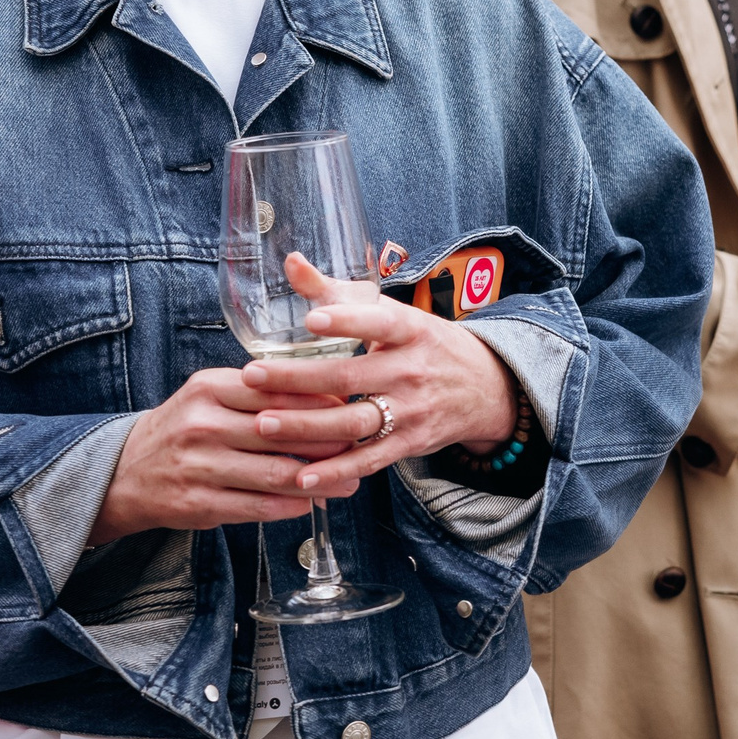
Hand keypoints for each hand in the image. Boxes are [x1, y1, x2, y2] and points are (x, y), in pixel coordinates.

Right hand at [88, 368, 350, 543]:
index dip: (319, 399)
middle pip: (281, 432)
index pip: (276, 390)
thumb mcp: (210, 396)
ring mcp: (199, 466)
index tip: (350, 405)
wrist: (125, 473)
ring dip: (320, 480)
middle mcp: (202, 424)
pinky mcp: (199, 503)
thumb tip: (325, 397)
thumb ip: (257, 394)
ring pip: (275, 473)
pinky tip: (313, 502)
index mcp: (209, 388)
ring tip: (349, 481)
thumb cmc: (183, 428)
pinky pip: (257, 506)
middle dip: (328, 440)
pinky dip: (292, 506)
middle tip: (360, 445)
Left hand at [235, 252, 519, 494]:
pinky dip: (336, 470)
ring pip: (354, 422)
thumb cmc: (424, 342)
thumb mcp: (393, 312)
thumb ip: (338, 292)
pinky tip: (302, 476)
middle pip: (351, 377)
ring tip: (262, 424)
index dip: (348, 321)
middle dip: (298, 379)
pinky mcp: (409, 444)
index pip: (380, 322)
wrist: (485, 387)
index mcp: (410, 330)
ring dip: (307, 426)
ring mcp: (411, 411)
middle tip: (252, 375)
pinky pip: (369, 460)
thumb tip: (291, 262)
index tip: (311, 320)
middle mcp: (412, 370)